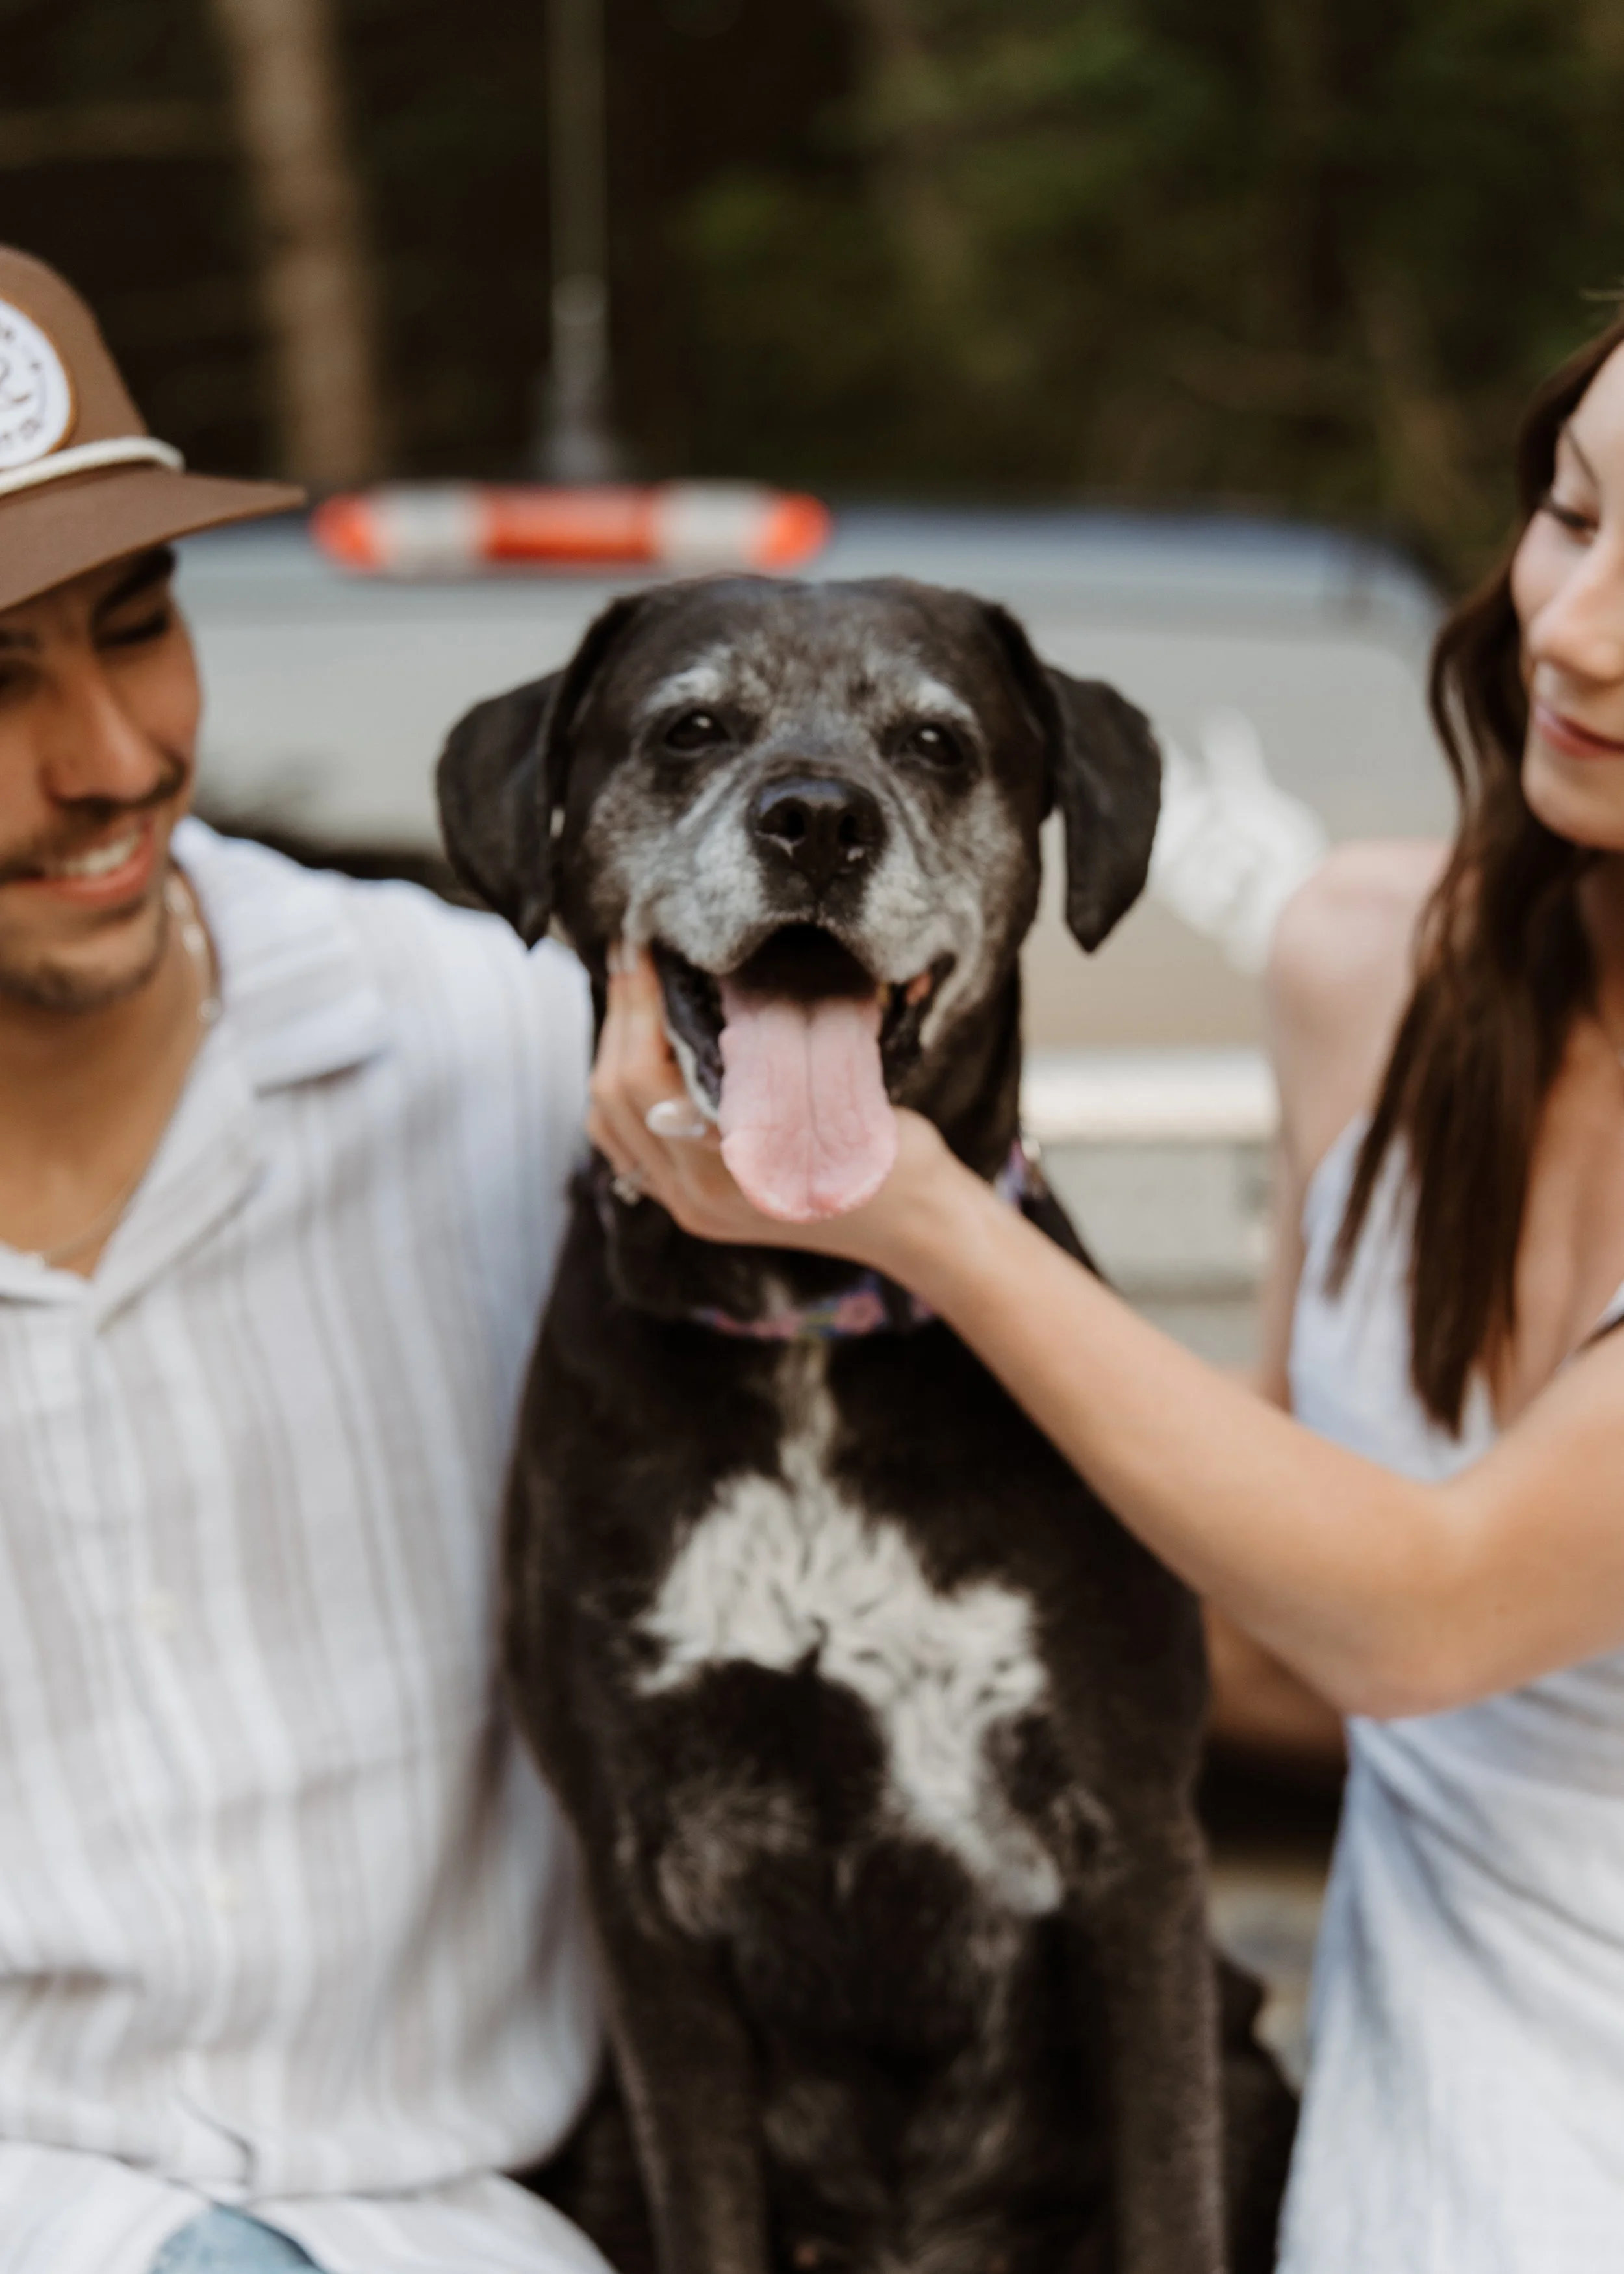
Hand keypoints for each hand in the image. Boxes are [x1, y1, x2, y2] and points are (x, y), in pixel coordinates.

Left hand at [587, 944, 955, 1271]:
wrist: (913, 1225)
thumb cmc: (894, 1160)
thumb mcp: (844, 1097)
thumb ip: (775, 1065)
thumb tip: (716, 983)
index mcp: (731, 1173)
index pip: (647, 1078)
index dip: (638, 1005)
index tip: (644, 948)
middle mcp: (697, 1196)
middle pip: (616, 1095)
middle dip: (620, 1015)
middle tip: (632, 953)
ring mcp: (687, 1206)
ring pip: (608, 1119)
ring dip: (612, 1050)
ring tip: (634, 991)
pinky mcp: (687, 1203)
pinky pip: (623, 1143)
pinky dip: (619, 1092)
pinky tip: (637, 1047)